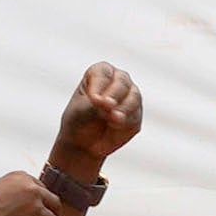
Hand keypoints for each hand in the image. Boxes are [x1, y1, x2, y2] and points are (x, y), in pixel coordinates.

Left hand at [50, 64, 143, 182]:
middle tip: (108, 107)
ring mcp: (130, 96)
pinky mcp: (136, 114)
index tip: (93, 99)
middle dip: (115, 95)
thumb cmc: (79, 120)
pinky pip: (135, 116)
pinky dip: (126, 123)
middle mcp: (118, 81)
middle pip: (122, 82)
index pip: (103, 72)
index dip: (100, 85)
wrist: (84, 142)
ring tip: (112, 121)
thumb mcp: (82, 111)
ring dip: (123, 109)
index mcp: (100, 73)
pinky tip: (114, 128)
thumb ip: (97, 105)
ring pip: (134, 97)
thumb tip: (111, 104)